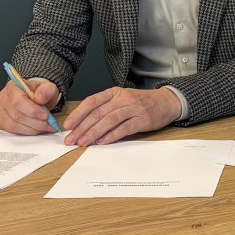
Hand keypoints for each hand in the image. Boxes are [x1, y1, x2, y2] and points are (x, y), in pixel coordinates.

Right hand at [0, 79, 60, 134]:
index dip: (32, 110)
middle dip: (36, 122)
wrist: (37, 98)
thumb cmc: (40, 92)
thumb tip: (40, 98)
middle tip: (50, 123)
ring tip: (46, 127)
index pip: (18, 101)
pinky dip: (28, 131)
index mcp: (13, 86)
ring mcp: (1, 111)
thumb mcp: (48, 87)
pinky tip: (38, 129)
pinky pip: (13, 130)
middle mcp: (4, 98)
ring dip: (33, 128)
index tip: (45, 115)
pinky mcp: (3, 121)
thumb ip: (46, 90)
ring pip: (15, 124)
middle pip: (17, 115)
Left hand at [62, 87, 181, 145]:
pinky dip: (111, 136)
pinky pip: (124, 128)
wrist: (167, 101)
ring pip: (108, 121)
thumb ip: (105, 108)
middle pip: (98, 113)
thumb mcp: (122, 99)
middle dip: (82, 128)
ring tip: (83, 142)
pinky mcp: (142, 119)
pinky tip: (101, 142)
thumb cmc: (141, 102)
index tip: (67, 126)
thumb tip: (83, 124)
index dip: (78, 114)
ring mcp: (133, 108)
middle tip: (71, 139)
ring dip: (93, 133)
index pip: (92, 102)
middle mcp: (123, 98)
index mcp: (114, 92)